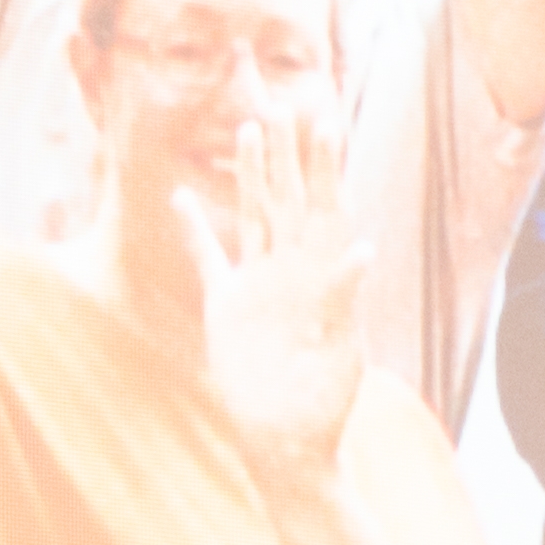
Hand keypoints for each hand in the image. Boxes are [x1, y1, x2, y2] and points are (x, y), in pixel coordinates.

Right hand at [183, 108, 373, 481]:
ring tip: (249, 131)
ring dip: (251, 175)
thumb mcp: (340, 347)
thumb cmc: (323, 400)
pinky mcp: (227, 306)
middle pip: (288, 199)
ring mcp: (258, 283)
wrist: (289, 440)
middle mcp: (291, 271)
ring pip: (254, 214)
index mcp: (320, 275)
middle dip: (287, 154)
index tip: (324, 120)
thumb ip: (343, 297)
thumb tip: (362, 251)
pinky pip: (208, 258)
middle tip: (284, 105)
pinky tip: (181, 198)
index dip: (323, 165)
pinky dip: (194, 229)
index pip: (322, 207)